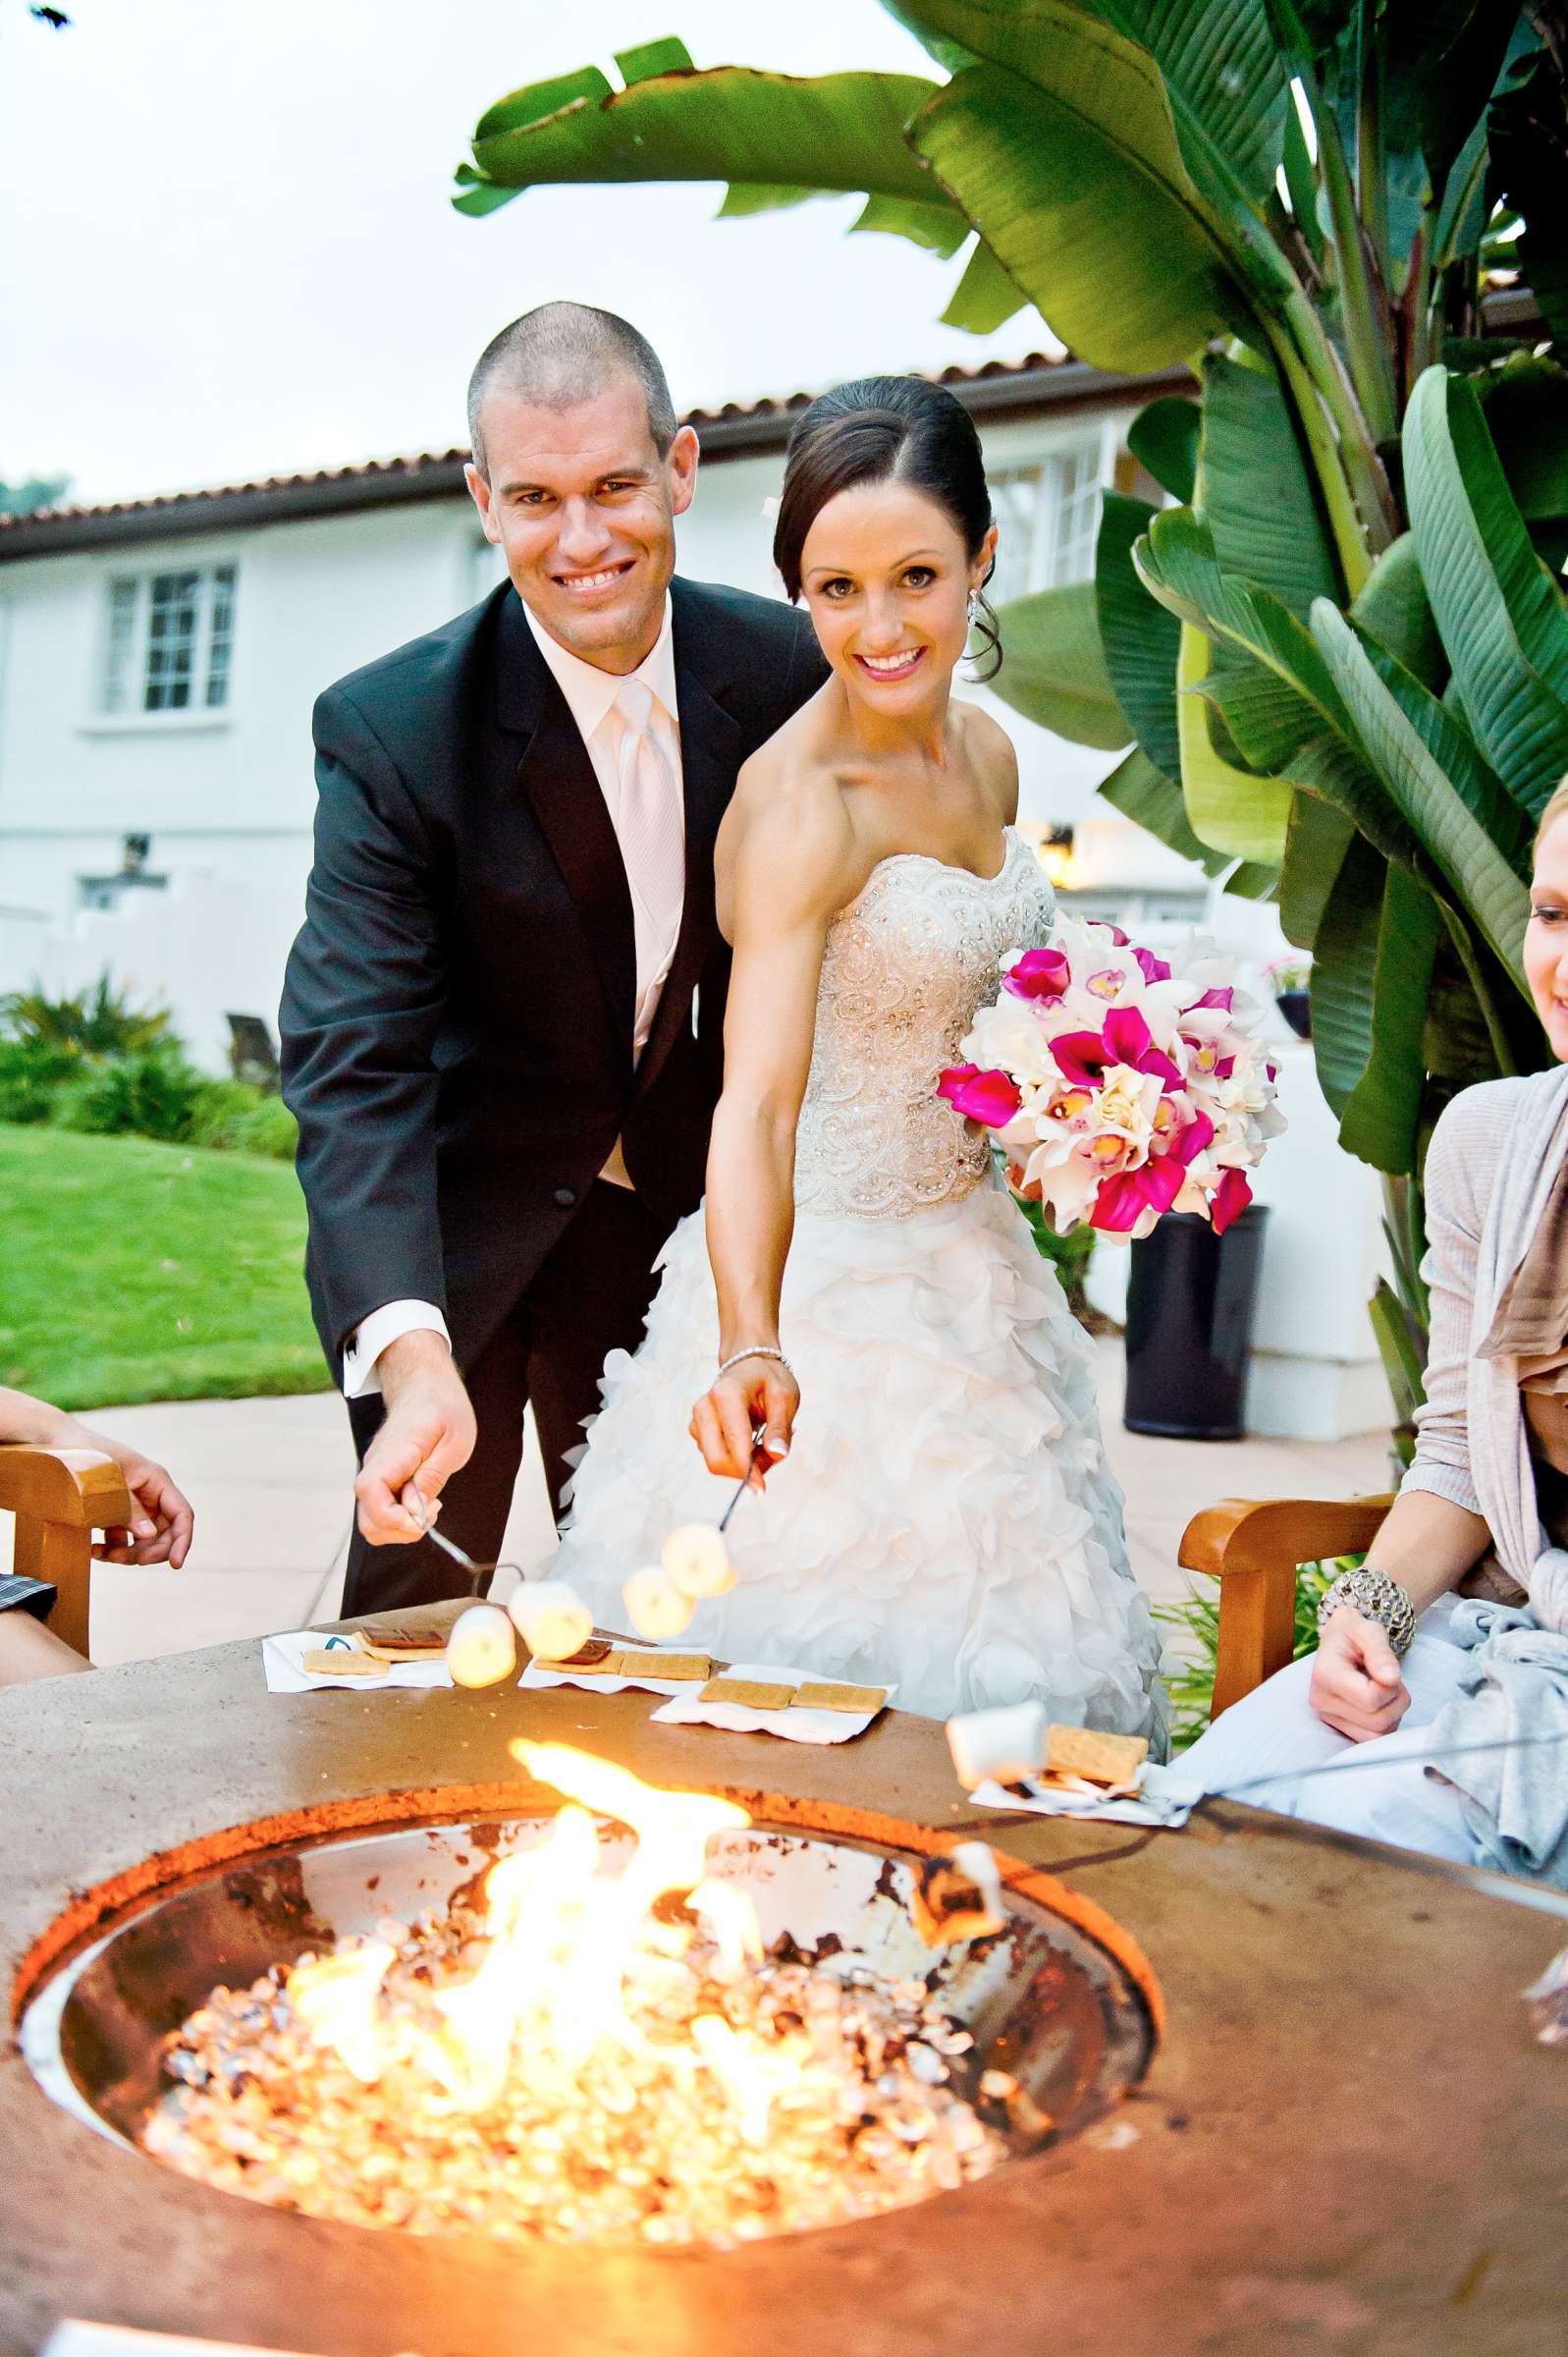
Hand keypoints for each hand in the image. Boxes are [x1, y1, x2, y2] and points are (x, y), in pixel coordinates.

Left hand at [68, 1425, 194, 1567]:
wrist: (59, 1446)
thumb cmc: (85, 1457)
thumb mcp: (107, 1483)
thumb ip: (129, 1509)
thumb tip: (151, 1535)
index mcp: (156, 1480)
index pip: (181, 1514)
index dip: (183, 1541)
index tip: (175, 1565)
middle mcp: (150, 1494)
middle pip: (165, 1533)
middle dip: (150, 1551)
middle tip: (129, 1561)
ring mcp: (135, 1504)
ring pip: (145, 1541)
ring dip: (128, 1554)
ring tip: (102, 1554)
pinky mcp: (118, 1513)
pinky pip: (124, 1540)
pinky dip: (112, 1549)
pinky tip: (93, 1549)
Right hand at [355, 1332, 476, 1544]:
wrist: (424, 1385)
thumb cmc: (443, 1408)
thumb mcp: (454, 1442)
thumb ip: (432, 1477)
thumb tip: (413, 1513)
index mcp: (393, 1453)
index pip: (369, 1493)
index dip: (392, 1517)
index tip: (422, 1518)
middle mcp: (375, 1466)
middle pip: (367, 1519)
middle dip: (400, 1531)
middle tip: (431, 1510)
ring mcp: (375, 1473)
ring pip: (373, 1520)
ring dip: (401, 1526)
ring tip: (430, 1504)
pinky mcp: (381, 1478)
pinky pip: (382, 1509)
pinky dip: (401, 1516)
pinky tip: (422, 1498)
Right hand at [689, 1354, 797, 1486]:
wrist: (749, 1365)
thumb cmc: (768, 1379)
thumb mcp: (785, 1398)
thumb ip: (780, 1428)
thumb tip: (777, 1455)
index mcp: (727, 1396)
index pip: (734, 1444)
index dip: (749, 1471)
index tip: (762, 1489)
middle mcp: (704, 1408)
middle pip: (716, 1460)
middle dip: (744, 1471)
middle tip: (770, 1458)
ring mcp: (697, 1419)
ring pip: (715, 1462)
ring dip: (742, 1464)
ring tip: (764, 1441)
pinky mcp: (697, 1430)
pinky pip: (714, 1456)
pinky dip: (734, 1458)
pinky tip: (751, 1441)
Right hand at [1308, 1607, 1410, 1742]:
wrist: (1339, 1642)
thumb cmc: (1354, 1635)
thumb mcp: (1369, 1631)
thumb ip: (1381, 1653)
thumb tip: (1391, 1678)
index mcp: (1324, 1675)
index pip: (1370, 1700)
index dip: (1390, 1687)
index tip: (1387, 1669)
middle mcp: (1321, 1701)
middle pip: (1377, 1721)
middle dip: (1395, 1700)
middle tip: (1390, 1678)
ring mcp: (1328, 1717)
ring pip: (1378, 1735)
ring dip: (1393, 1713)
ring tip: (1384, 1689)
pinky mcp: (1338, 1728)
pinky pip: (1373, 1740)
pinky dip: (1386, 1723)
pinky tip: (1379, 1703)